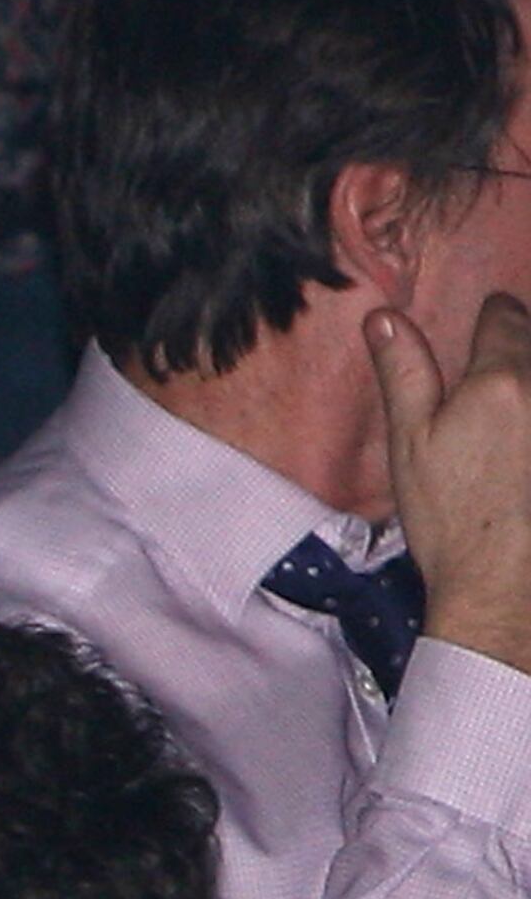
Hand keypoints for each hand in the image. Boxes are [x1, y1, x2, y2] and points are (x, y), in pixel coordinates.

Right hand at [373, 294, 530, 676]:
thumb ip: (403, 373)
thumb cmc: (449, 516)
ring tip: (511, 422)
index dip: (492, 317)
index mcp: (500, 380)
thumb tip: (383, 316)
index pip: (505, 317)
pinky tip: (522, 454)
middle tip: (499, 377)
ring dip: (527, 386)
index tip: (485, 324)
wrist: (504, 582)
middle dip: (521, 347)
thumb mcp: (410, 443)